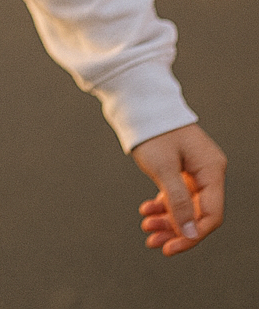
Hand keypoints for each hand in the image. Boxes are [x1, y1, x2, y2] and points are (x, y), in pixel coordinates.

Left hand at [132, 123, 225, 254]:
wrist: (138, 101)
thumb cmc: (153, 129)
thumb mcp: (164, 168)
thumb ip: (178, 202)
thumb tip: (188, 233)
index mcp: (212, 168)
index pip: (211, 214)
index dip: (192, 235)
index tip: (171, 247)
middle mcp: (207, 170)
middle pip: (198, 213)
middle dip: (175, 230)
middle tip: (153, 241)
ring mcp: (194, 169)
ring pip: (186, 206)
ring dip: (167, 220)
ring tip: (146, 228)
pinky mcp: (181, 168)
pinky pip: (176, 194)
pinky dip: (163, 205)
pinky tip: (147, 211)